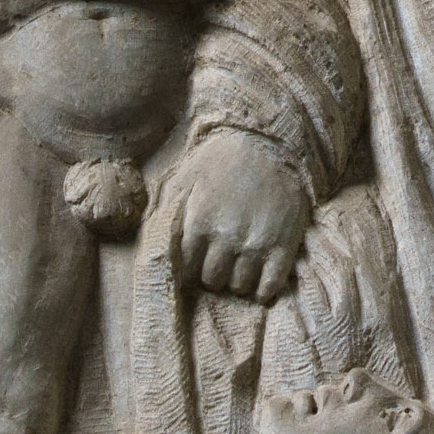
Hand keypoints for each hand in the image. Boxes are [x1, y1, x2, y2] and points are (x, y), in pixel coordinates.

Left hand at [165, 130, 310, 302]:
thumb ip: (165, 212)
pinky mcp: (283, 247)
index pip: (186, 270)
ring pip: (239, 287)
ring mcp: (256, 244)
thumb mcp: (183, 178)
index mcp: (198, 223)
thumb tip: (151, 242)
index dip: (189, 269)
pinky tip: (258, 277)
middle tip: (217, 261)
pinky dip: (262, 290)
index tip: (194, 263)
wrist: (267, 143)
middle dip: (211, 273)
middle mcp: (226, 238)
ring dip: (236, 280)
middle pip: (212, 281)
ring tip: (238, 264)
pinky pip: (269, 287)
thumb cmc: (219, 160)